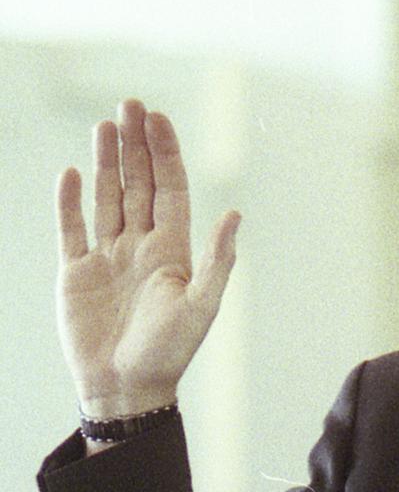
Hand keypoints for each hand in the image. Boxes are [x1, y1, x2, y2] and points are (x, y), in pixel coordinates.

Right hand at [56, 99, 240, 417]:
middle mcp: (141, 247)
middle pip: (138, 185)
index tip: (157, 118)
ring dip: (107, 162)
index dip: (164, 154)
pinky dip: (70, 202)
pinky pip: (72, 229)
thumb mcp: (202, 306)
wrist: (127, 387)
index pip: (169, 190)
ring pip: (107, 198)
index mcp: (173, 250)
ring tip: (105, 125)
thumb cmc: (170, 352)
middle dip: (135, 145)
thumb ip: (218, 260)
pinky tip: (73, 173)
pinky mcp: (76, 273)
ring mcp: (107, 257)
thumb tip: (234, 214)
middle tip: (130, 104)